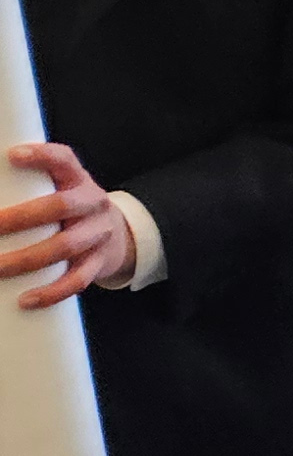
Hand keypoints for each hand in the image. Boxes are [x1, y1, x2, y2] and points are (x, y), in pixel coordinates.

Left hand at [0, 143, 137, 306]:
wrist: (116, 235)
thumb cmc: (70, 210)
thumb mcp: (59, 188)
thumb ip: (28, 187)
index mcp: (78, 180)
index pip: (63, 160)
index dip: (41, 156)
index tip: (12, 155)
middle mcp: (92, 204)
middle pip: (61, 207)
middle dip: (20, 218)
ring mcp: (98, 235)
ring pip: (65, 247)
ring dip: (26, 259)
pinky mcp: (98, 263)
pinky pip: (77, 280)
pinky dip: (51, 292)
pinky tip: (25, 299)